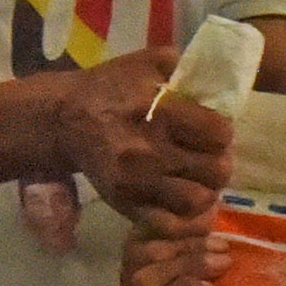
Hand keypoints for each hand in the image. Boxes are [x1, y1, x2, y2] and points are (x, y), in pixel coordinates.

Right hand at [50, 45, 230, 223]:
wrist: (63, 120)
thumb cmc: (108, 88)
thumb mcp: (144, 62)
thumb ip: (182, 65)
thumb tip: (213, 77)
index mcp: (158, 111)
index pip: (219, 133)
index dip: (221, 133)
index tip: (212, 131)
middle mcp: (149, 150)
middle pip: (215, 170)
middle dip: (217, 162)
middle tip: (208, 158)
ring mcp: (137, 181)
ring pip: (198, 200)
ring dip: (203, 190)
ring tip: (195, 180)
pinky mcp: (125, 203)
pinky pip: (168, 222)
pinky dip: (181, 215)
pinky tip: (178, 200)